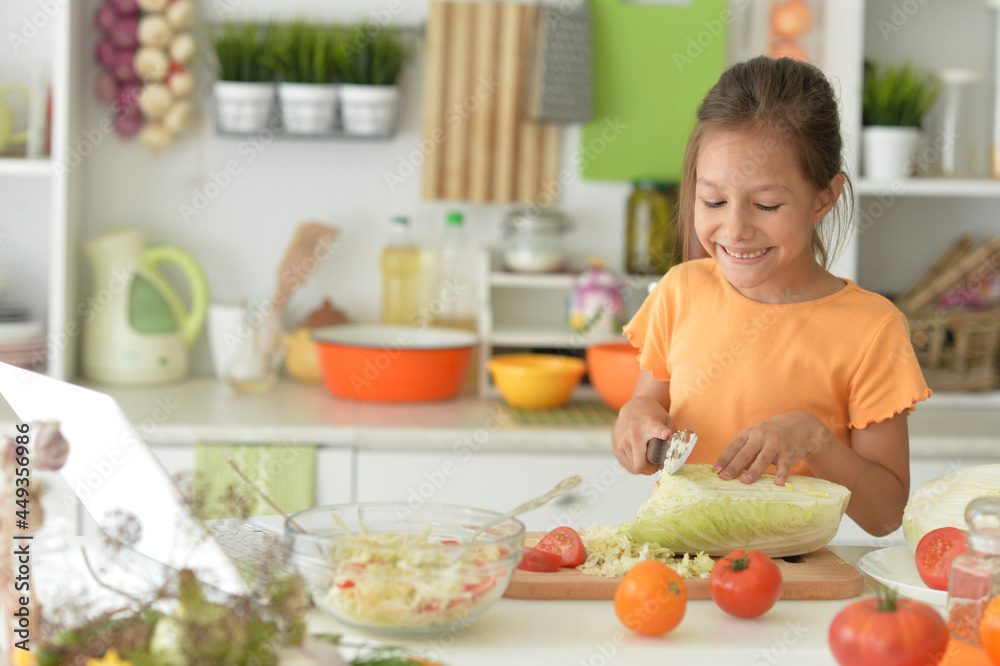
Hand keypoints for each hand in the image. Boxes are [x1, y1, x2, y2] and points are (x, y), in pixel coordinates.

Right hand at [612, 396, 677, 475]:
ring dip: (644, 468)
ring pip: (634, 467)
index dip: (662, 432)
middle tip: (657, 467)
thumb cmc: (653, 418)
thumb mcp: (667, 422)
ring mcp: (622, 441)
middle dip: (651, 470)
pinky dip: (636, 467)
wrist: (632, 408)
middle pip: (641, 463)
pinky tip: (640, 460)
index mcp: (649, 425)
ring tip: (650, 462)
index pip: (655, 429)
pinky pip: (628, 466)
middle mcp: (632, 434)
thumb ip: (674, 437)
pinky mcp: (616, 447)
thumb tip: (677, 457)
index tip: (667, 434)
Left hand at [714, 411, 832, 484]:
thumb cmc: (773, 435)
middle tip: (725, 478)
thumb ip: (745, 452)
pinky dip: (782, 474)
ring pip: (762, 459)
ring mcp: (775, 443)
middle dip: (734, 466)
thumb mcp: (757, 438)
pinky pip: (784, 464)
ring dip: (754, 471)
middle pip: (745, 454)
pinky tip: (778, 483)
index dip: (724, 459)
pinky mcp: (789, 451)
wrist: (802, 425)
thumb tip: (729, 470)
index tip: (715, 471)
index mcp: (749, 433)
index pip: (733, 447)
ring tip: (745, 481)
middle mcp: (760, 436)